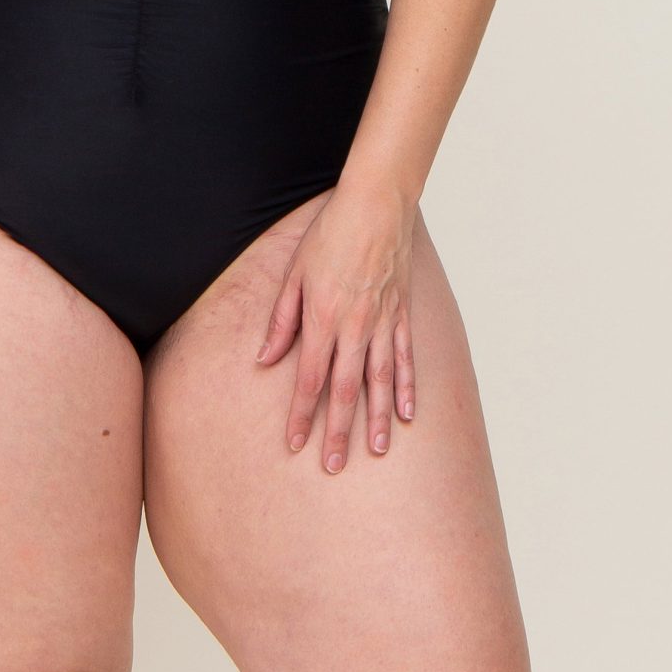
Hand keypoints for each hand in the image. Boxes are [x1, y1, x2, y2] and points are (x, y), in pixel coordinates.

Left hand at [253, 181, 416, 467]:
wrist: (375, 206)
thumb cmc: (328, 235)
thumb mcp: (292, 274)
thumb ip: (280, 321)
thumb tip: (264, 359)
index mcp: (321, 319)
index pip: (308, 379)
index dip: (301, 415)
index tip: (294, 444)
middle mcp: (353, 328)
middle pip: (345, 391)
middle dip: (338, 432)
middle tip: (334, 466)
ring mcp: (381, 324)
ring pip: (379, 382)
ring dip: (375, 420)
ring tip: (374, 452)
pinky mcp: (401, 315)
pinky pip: (405, 359)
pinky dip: (407, 388)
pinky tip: (405, 414)